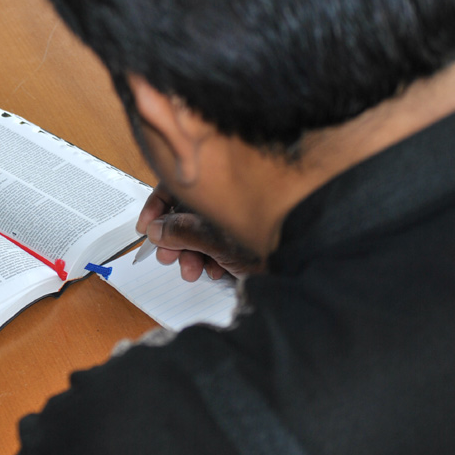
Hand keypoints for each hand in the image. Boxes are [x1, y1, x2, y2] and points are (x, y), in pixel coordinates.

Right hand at [136, 185, 262, 281]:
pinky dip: (214, 254)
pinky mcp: (249, 230)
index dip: (156, 207)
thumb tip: (156, 229)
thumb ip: (179, 231)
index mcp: (215, 184)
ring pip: (204, 227)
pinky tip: (217, 270)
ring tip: (193, 270)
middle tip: (169, 257)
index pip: (175, 184)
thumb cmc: (267, 237)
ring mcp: (239, 211)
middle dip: (175, 238)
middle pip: (188, 209)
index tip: (146, 228)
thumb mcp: (211, 238)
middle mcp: (226, 192)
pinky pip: (223, 238)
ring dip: (193, 251)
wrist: (308, 254)